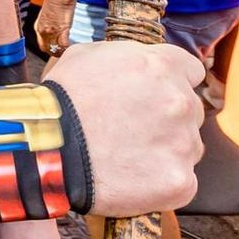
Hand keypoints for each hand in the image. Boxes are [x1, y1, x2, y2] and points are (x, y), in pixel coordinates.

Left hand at [34, 0, 75, 56]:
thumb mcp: (48, 14)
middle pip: (47, 50)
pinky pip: (64, 45)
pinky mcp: (62, 29)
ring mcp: (51, 31)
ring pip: (55, 49)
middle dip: (55, 53)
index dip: (49, 49)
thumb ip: (49, 23)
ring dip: (62, 52)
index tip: (56, 49)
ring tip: (69, 50)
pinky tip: (73, 46)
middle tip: (63, 52)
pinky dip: (68, 48)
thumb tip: (54, 28)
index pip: (42, 45)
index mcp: (38, 27)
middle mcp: (42, 31)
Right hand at [46, 40, 205, 215]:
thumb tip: (138, 60)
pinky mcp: (179, 182)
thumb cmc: (61, 102)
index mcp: (162, 66)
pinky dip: (161, 183)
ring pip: (188, 147)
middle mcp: (180, 102)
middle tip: (132, 130)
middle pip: (190, 111)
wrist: (48, 152)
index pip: (191, 71)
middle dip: (168, 119)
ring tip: (127, 157)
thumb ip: (127, 56)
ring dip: (165, 151)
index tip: (154, 96)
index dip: (171, 83)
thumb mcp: (87, 55)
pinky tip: (132, 179)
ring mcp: (183, 144)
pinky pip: (182, 182)